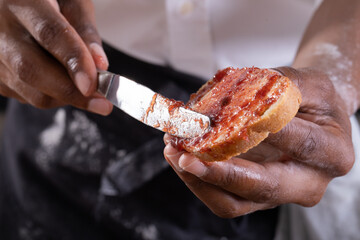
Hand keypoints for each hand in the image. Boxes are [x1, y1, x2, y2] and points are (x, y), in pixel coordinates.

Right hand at [0, 0, 112, 114]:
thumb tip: (99, 65)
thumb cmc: (47, 1)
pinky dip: (51, 97)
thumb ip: (85, 29)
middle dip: (71, 92)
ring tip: (88, 90)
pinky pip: (25, 97)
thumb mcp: (71, 1)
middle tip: (102, 103)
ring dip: (65, 97)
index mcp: (20, 1)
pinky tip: (62, 83)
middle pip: (31, 69)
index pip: (49, 34)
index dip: (74, 61)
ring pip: (29, 90)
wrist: (10, 6)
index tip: (92, 84)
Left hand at [163, 67, 354, 217]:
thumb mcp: (311, 83)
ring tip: (173, 151)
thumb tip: (237, 94)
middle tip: (185, 154)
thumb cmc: (313, 100)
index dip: (269, 132)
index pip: (301, 145)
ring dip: (199, 180)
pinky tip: (181, 156)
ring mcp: (277, 194)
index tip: (236, 119)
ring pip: (233, 202)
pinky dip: (198, 181)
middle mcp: (306, 183)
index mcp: (332, 154)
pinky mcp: (254, 196)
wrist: (313, 118)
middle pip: (261, 188)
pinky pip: (222, 198)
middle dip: (219, 172)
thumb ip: (282, 85)